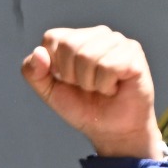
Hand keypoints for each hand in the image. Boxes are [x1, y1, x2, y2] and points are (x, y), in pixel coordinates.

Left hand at [21, 26, 163, 159]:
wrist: (113, 132)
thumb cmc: (84, 108)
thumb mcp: (50, 93)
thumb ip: (34, 73)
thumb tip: (38, 53)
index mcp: (77, 38)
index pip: (52, 38)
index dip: (55, 66)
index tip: (69, 81)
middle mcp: (98, 34)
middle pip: (70, 46)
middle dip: (73, 76)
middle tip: (88, 87)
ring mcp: (117, 42)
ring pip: (89, 56)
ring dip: (91, 83)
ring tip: (102, 88)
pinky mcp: (133, 53)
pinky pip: (109, 66)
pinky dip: (107, 85)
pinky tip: (114, 88)